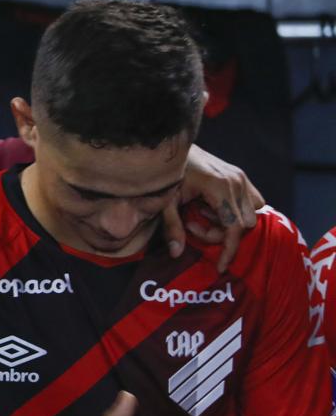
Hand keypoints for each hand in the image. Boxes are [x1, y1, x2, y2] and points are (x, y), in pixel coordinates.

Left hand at [162, 145, 262, 271]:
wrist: (170, 148)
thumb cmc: (166, 175)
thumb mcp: (164, 202)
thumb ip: (171, 227)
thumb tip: (176, 254)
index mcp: (219, 187)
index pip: (234, 226)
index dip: (229, 249)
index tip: (221, 267)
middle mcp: (236, 181)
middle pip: (244, 224)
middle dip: (221, 234)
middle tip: (192, 225)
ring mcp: (241, 177)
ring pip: (250, 214)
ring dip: (228, 222)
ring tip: (200, 214)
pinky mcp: (240, 177)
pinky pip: (251, 203)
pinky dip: (234, 212)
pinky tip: (209, 207)